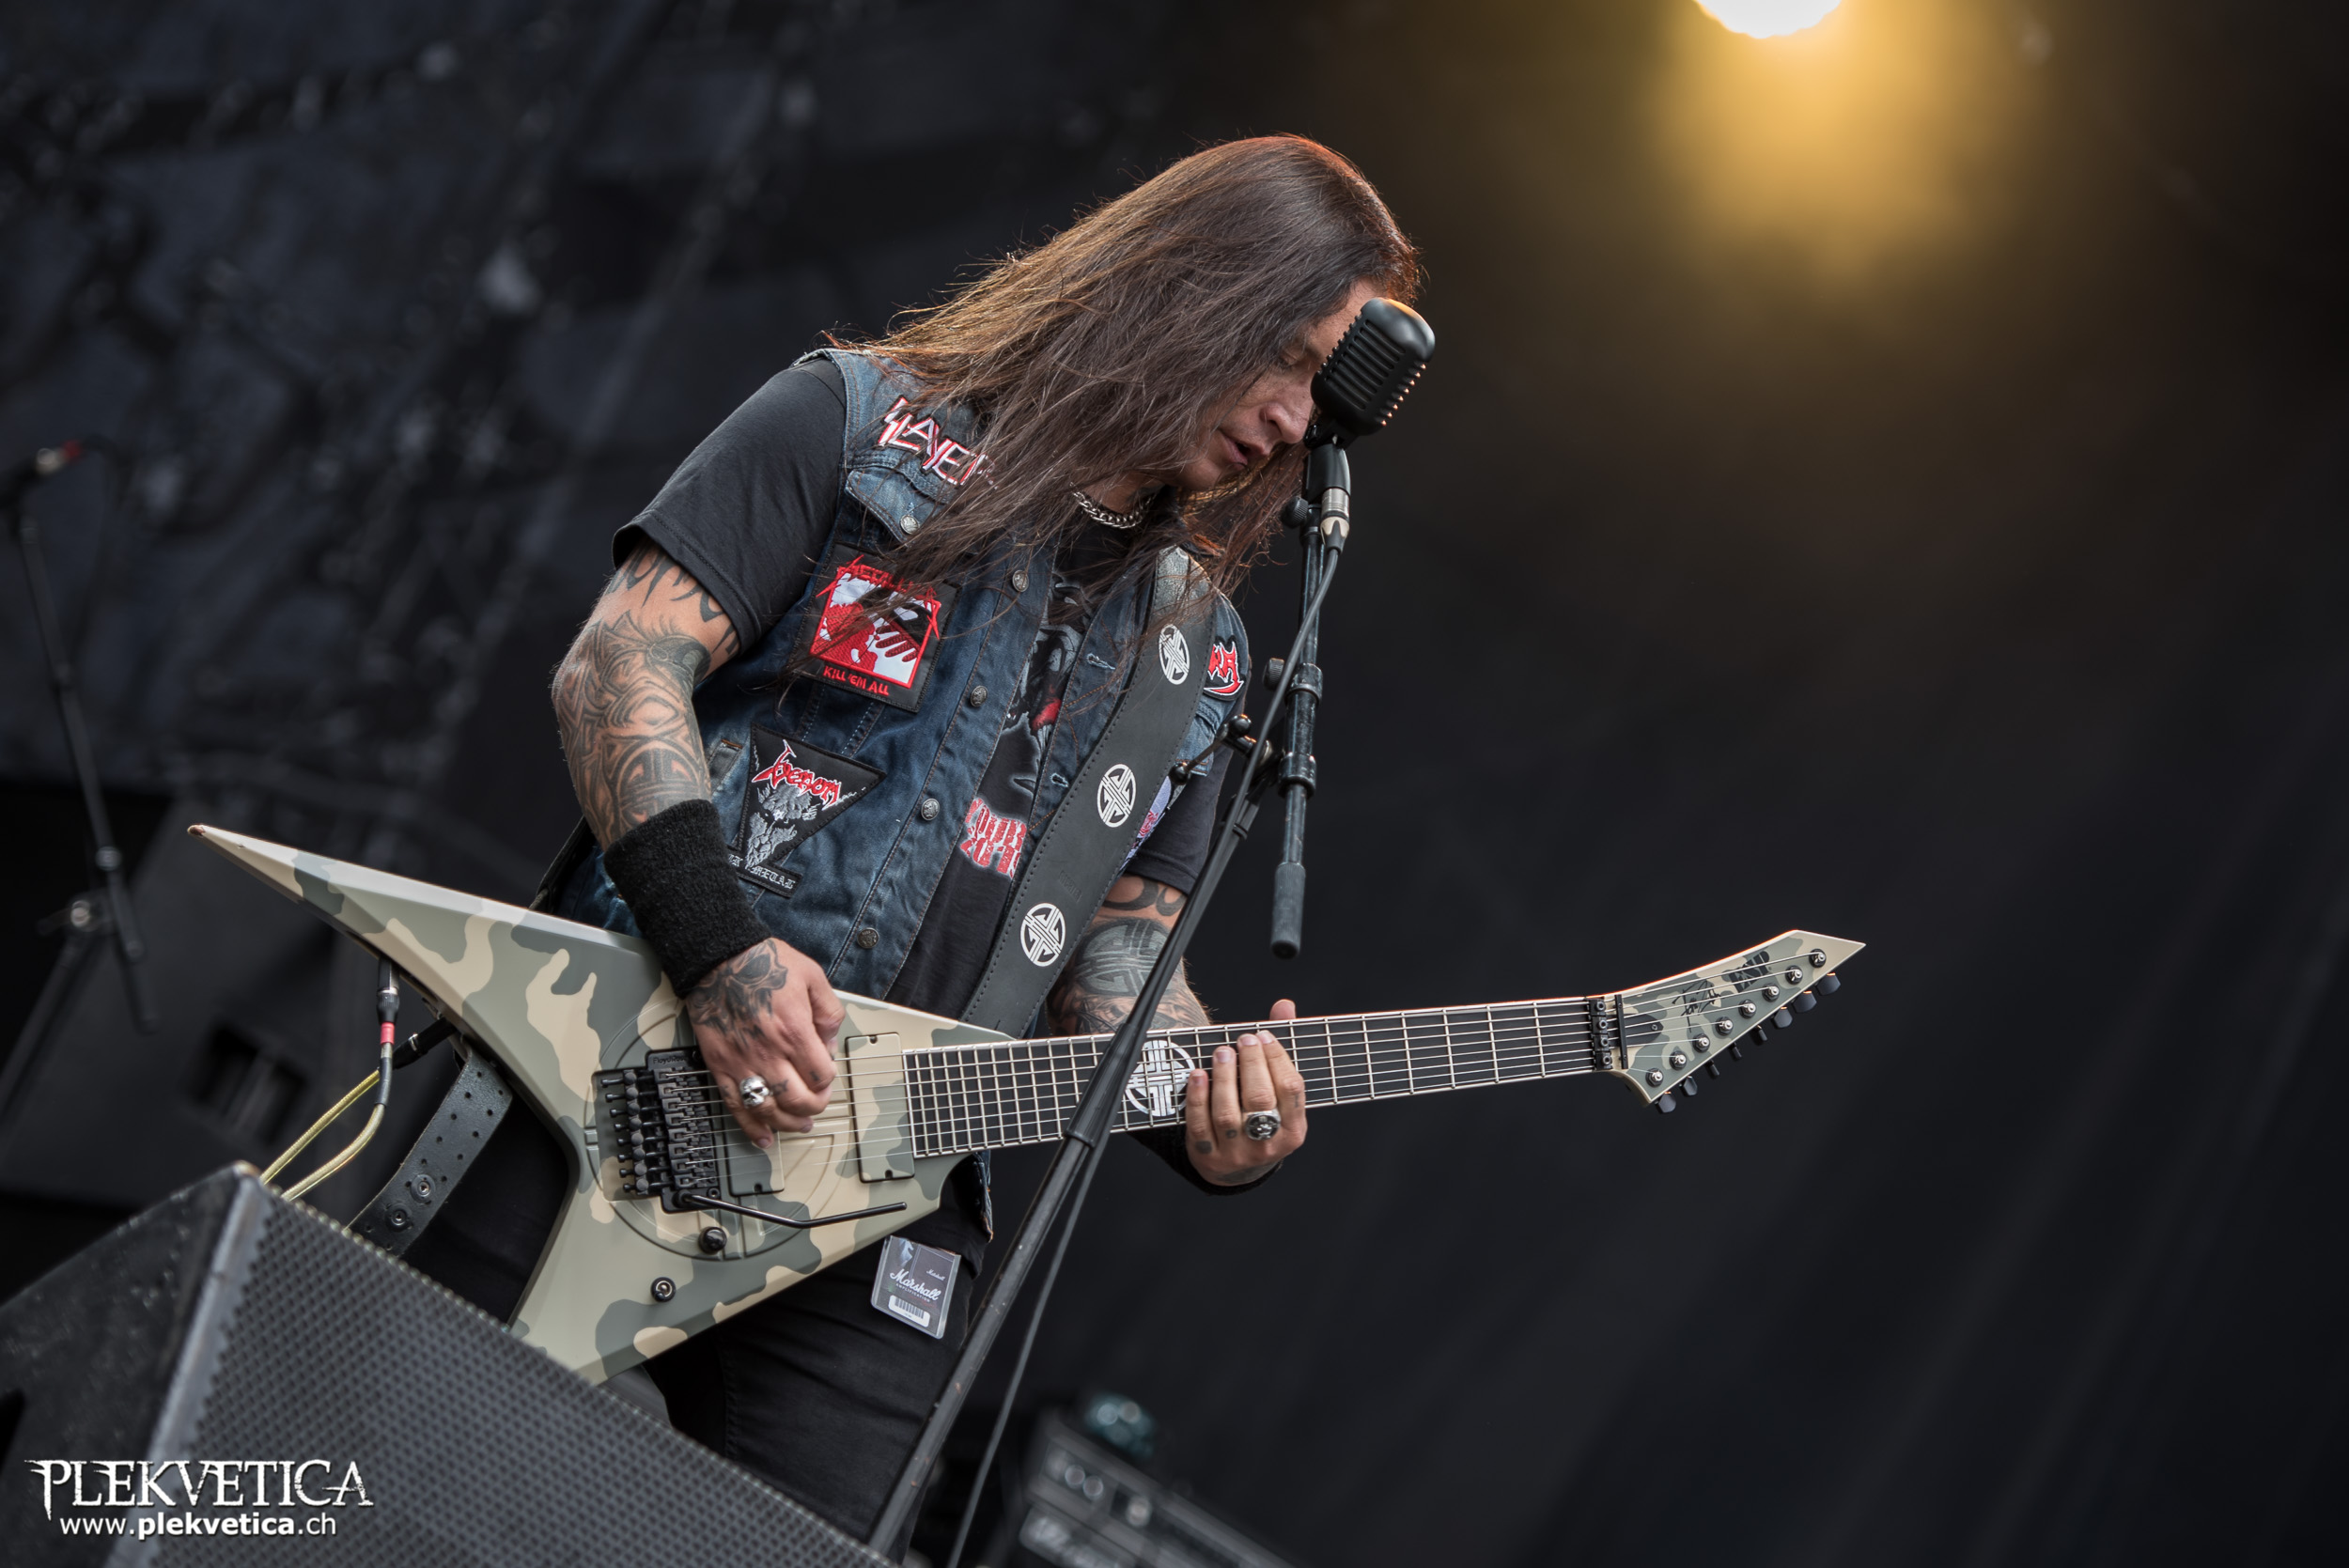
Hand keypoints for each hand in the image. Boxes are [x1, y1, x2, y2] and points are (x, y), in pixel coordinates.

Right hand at [684, 937, 844, 1145]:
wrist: (718, 958)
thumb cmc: (763, 963)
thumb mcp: (812, 976)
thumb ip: (828, 1010)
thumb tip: (831, 1040)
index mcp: (794, 1031)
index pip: (821, 1076)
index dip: (829, 1078)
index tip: (825, 1071)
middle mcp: (769, 1052)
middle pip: (798, 1100)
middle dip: (814, 1106)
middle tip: (817, 1102)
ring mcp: (742, 1062)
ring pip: (768, 1110)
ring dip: (787, 1124)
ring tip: (799, 1126)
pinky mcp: (720, 1065)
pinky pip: (735, 1105)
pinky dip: (749, 1127)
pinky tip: (762, 1138)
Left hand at [1184, 998, 1307, 1185]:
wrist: (1236, 1169)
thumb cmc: (1261, 1119)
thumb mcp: (1278, 1095)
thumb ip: (1280, 1050)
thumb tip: (1284, 1006)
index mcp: (1293, 1130)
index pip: (1291, 1089)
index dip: (1277, 1058)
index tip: (1264, 1035)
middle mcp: (1267, 1144)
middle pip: (1260, 1100)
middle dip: (1251, 1064)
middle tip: (1243, 1040)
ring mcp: (1236, 1153)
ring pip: (1228, 1113)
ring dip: (1224, 1077)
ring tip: (1222, 1052)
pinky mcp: (1208, 1155)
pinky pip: (1200, 1124)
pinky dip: (1198, 1097)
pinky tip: (1198, 1075)